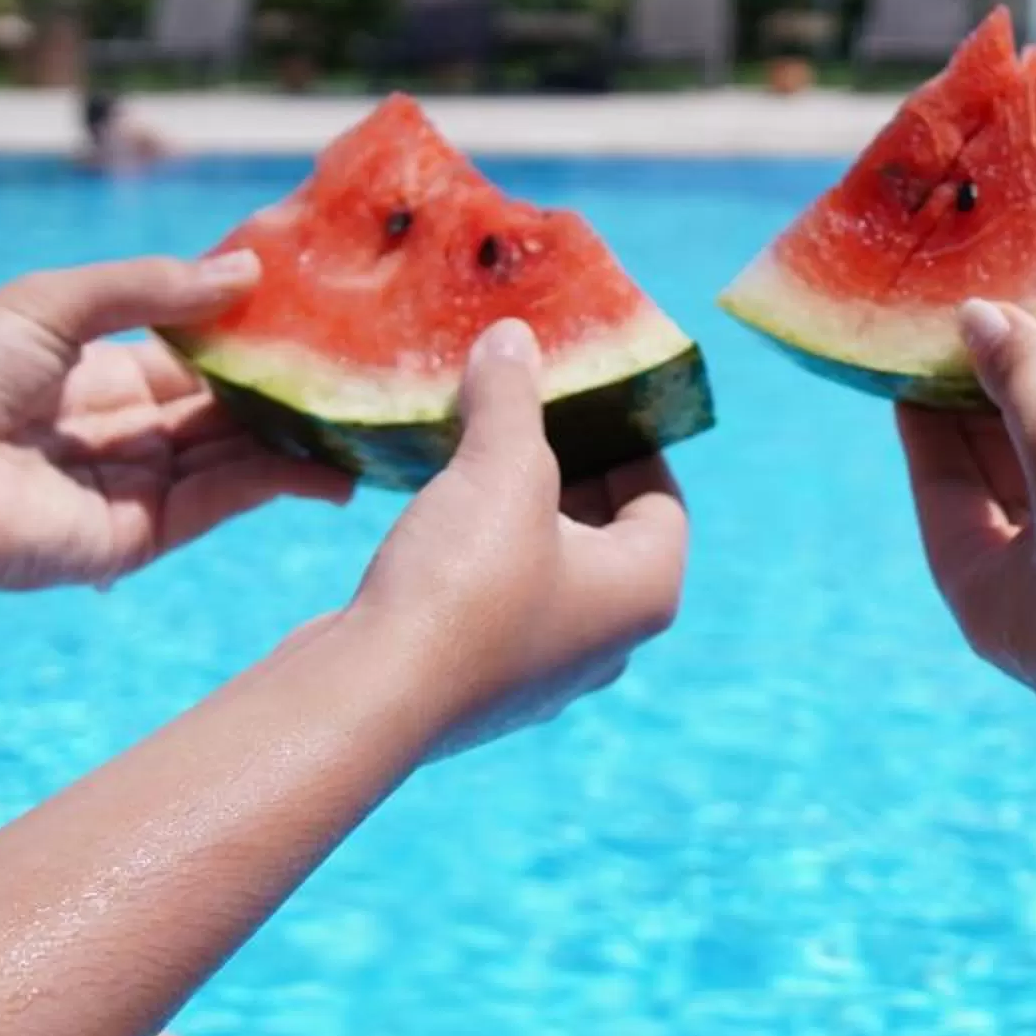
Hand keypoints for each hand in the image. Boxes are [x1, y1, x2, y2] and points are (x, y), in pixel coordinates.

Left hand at [0, 255, 352, 593]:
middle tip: (360, 359)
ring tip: (366, 411)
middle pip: (221, 404)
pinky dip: (280, 482)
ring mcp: (136, 486)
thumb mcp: (53, 303)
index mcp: (93, 372)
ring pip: (235, 453)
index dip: (245, 329)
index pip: (189, 351)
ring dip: (296, 434)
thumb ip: (150, 288)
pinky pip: (223, 501)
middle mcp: (122, 430)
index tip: (311, 304)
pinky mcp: (142, 535)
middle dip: (283, 383)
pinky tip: (330, 464)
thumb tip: (246, 273)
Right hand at [345, 318, 687, 754]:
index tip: (589, 395)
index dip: (631, 439)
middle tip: (526, 413)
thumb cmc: (464, 582)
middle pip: (607, 533)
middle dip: (568, 469)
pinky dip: (478, 555)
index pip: (664, 501)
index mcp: (646, 592)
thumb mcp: (498, 468)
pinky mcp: (479, 683)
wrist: (370, 697)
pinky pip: (496, 600)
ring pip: (546, 568)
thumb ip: (513, 397)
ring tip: (474, 455)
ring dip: (516, 512)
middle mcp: (607, 641)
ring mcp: (543, 670)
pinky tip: (434, 518)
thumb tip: (515, 337)